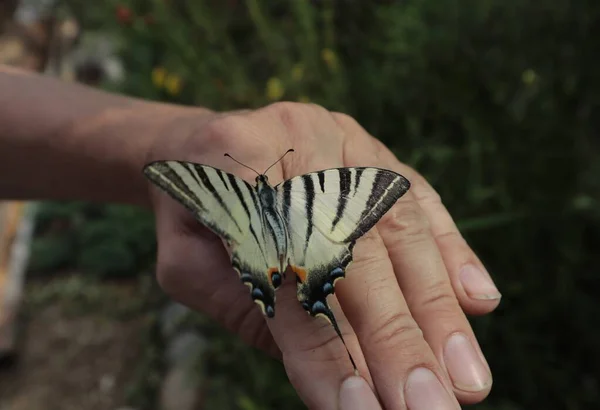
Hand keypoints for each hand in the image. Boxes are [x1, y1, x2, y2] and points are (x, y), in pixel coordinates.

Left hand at [145, 102, 500, 409]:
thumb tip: (334, 369)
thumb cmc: (188, 215)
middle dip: (397, 338)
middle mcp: (297, 140)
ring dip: (436, 308)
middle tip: (432, 408)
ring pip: (400, 227)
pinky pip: (419, 196)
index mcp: (231, 167)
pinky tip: (478, 300)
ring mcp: (340, 138)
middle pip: (355, 250)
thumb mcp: (187, 263)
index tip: (359, 408)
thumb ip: (250, 308)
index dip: (324, 346)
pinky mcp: (369, 147)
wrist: (197, 144)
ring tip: (466, 378)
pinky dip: (451, 251)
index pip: (288, 272)